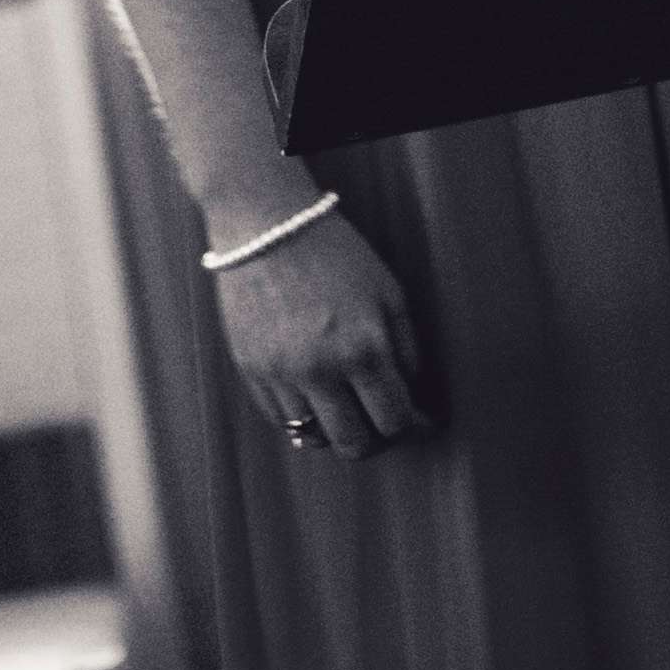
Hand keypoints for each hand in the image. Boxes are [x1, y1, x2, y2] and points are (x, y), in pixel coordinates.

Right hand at [211, 204, 429, 460]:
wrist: (265, 224)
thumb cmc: (334, 251)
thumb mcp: (387, 290)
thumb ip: (406, 346)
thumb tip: (412, 392)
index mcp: (364, 347)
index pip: (394, 420)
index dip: (412, 425)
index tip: (418, 420)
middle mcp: (323, 369)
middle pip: (354, 444)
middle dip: (374, 439)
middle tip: (379, 420)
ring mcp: (282, 373)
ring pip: (315, 437)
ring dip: (335, 427)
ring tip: (345, 404)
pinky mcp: (252, 371)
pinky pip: (281, 419)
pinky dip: (301, 416)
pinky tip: (314, 392)